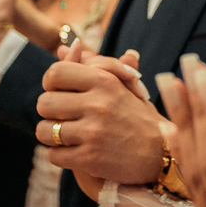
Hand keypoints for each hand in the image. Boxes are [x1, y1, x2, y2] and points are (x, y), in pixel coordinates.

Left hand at [36, 45, 162, 183]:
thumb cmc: (138, 116)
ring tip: (67, 136)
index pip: (56, 73)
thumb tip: (63, 48)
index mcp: (105, 81)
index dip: (51, 83)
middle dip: (49, 112)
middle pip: (44, 103)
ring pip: (44, 131)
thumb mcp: (122, 84)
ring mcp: (93, 132)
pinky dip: (60, 155)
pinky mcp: (90, 158)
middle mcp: (98, 104)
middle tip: (63, 117)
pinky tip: (74, 152)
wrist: (160, 153)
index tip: (59, 92)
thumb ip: (93, 64)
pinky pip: (54, 155)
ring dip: (51, 136)